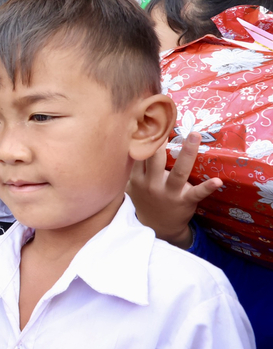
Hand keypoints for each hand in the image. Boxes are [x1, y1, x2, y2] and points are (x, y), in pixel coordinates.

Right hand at [127, 132, 221, 248]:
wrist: (157, 228)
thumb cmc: (145, 200)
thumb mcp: (132, 185)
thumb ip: (133, 167)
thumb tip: (132, 141)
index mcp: (138, 178)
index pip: (139, 154)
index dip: (143, 137)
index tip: (147, 120)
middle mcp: (152, 184)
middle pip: (155, 158)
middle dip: (161, 140)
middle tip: (167, 121)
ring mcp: (169, 193)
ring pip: (178, 171)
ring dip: (188, 153)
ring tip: (195, 135)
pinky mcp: (184, 202)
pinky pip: (196, 193)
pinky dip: (207, 188)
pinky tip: (217, 181)